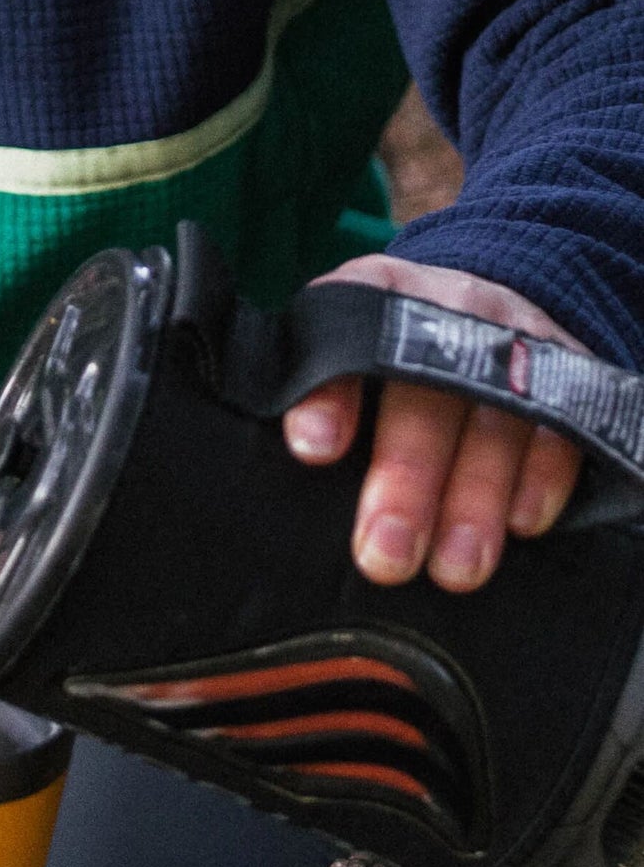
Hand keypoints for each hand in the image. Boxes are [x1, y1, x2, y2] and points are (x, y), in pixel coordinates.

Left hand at [281, 258, 584, 591]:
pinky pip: (562, 426)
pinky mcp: (567, 374)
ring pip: (496, 420)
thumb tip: (299, 460)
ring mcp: (512, 341)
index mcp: (374, 299)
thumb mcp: (337, 344)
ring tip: (455, 568)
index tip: (312, 450)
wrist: (478, 307)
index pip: (347, 342)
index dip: (330, 396)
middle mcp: (447, 311)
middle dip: (407, 480)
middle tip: (385, 555)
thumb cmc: (386, 349)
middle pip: (426, 395)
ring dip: (476, 500)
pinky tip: (521, 524)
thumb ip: (312, 394)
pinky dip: (543, 478)